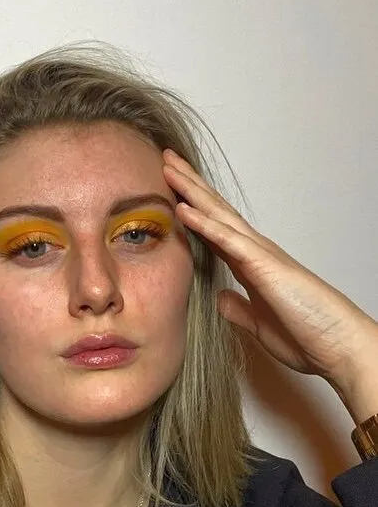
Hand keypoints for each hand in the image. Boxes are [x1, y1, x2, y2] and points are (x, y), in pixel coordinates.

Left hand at [162, 148, 377, 394]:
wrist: (339, 346)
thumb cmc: (307, 335)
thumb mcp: (260, 323)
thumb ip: (239, 308)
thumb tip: (221, 298)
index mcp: (250, 263)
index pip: (214, 226)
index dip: (192, 206)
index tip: (171, 189)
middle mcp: (254, 250)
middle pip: (214, 210)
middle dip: (188, 184)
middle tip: (166, 159)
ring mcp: (259, 254)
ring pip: (218, 214)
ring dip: (191, 191)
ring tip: (169, 167)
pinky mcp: (264, 265)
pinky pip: (228, 239)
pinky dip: (205, 223)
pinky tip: (184, 209)